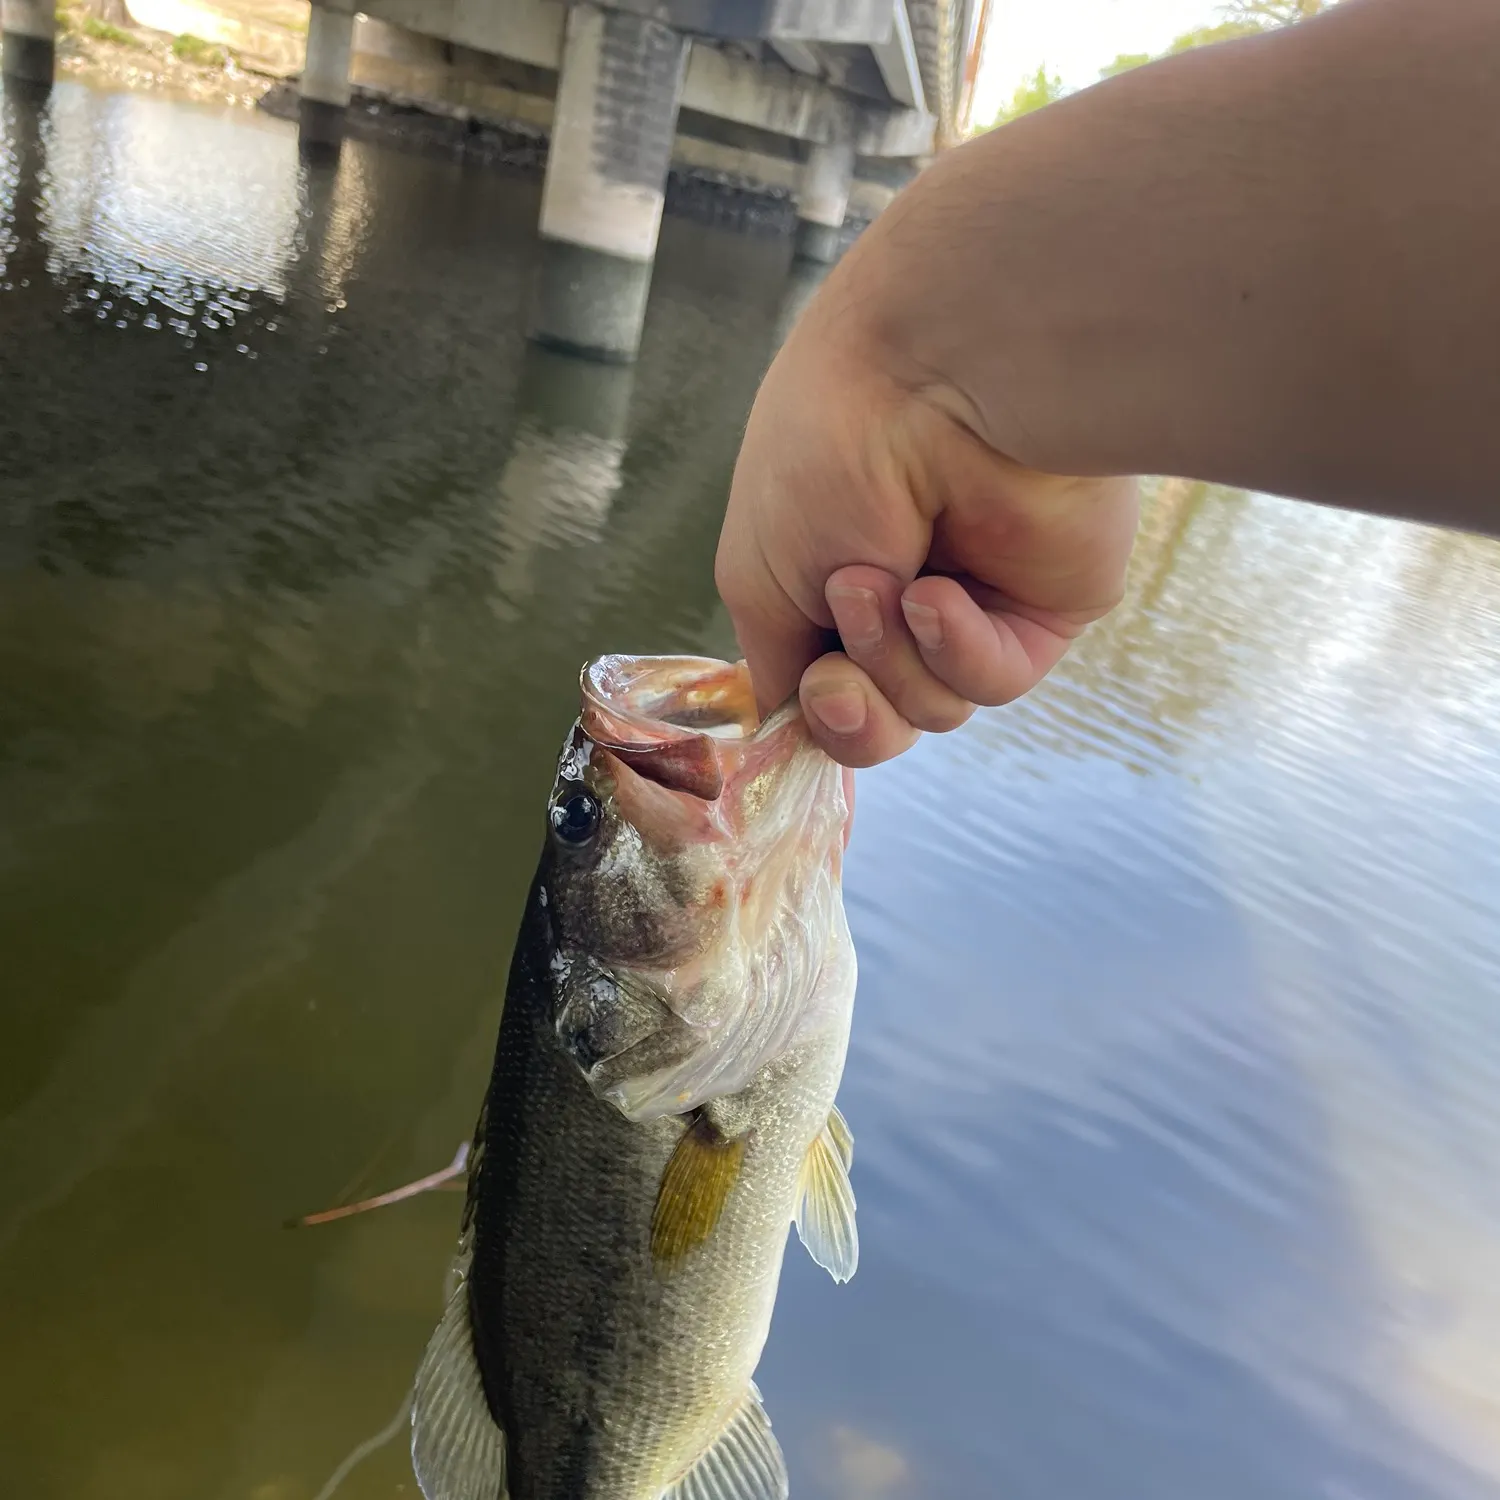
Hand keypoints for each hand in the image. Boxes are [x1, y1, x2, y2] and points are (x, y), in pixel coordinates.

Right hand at [715, 313, 1138, 767]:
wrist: (933, 377)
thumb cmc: (826, 453)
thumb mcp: (758, 576)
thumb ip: (775, 663)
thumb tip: (794, 726)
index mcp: (829, 579)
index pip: (818, 688)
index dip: (809, 712)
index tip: (798, 698)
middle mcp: (900, 596)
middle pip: (874, 722)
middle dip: (847, 709)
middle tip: (836, 675)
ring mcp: (973, 606)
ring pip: (929, 708)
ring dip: (891, 657)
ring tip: (888, 580)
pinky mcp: (1041, 611)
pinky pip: (992, 683)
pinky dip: (956, 649)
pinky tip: (942, 593)